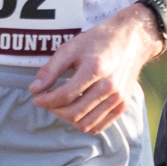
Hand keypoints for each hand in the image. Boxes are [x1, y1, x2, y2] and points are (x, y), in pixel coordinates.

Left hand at [28, 6, 164, 133]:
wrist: (132, 39)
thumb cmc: (99, 41)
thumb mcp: (71, 48)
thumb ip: (51, 70)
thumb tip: (34, 89)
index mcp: (95, 70)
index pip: (63, 96)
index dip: (44, 100)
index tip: (37, 97)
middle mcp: (109, 87)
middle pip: (73, 113)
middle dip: (54, 110)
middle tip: (48, 101)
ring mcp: (118, 98)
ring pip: (85, 124)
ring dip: (68, 118)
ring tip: (63, 106)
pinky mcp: (123, 104)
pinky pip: (99, 126)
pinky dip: (84, 124)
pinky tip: (78, 111)